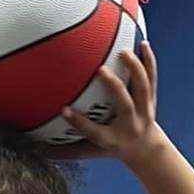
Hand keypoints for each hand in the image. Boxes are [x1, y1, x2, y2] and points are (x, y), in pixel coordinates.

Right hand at [56, 41, 162, 164]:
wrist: (146, 149)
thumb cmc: (114, 146)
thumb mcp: (92, 150)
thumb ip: (68, 148)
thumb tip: (41, 147)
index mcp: (112, 138)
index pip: (94, 131)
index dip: (78, 121)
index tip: (63, 109)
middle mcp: (130, 124)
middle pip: (125, 105)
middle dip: (114, 87)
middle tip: (101, 69)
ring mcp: (144, 111)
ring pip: (142, 89)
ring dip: (134, 69)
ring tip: (123, 51)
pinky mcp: (152, 99)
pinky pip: (152, 78)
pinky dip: (149, 61)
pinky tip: (143, 43)